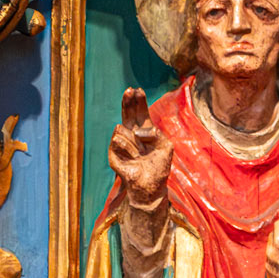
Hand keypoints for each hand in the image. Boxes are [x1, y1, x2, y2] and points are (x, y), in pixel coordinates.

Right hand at [108, 88, 172, 208]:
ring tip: (140, 153)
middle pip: (127, 113)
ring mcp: (121, 144)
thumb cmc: (159, 167)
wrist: (151, 187)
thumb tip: (139, 130)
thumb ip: (156, 133)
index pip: (140, 113)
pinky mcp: (113, 153)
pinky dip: (129, 148)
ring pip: (122, 127)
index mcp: (144, 132)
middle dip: (128, 101)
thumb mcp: (166, 147)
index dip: (138, 102)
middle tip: (129, 90)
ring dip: (134, 140)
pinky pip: (117, 140)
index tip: (138, 90)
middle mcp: (131, 135)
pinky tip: (134, 157)